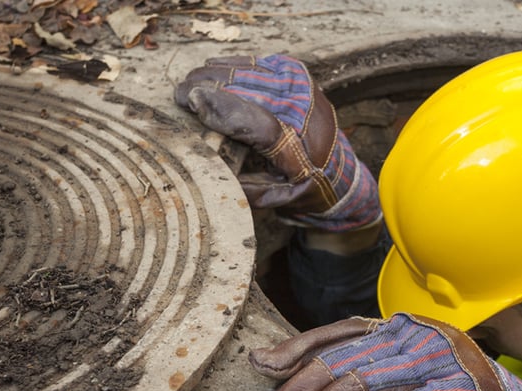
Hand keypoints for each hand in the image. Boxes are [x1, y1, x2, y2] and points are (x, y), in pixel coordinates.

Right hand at [175, 54, 380, 231]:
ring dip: (214, 75)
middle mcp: (303, 111)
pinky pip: (254, 63)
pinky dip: (230, 67)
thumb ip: (245, 187)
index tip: (191, 101)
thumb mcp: (276, 197)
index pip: (257, 123)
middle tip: (180, 95)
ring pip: (246, 71)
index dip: (221, 109)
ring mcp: (301, 86)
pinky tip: (212, 73)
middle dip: (207, 87)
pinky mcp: (296, 73)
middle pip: (245, 88)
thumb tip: (207, 169)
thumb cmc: (303, 187)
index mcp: (298, 149)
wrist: (340, 170)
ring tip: (192, 87)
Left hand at [249, 313, 521, 390]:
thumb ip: (346, 367)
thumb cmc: (439, 385)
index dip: (301, 348)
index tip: (263, 366)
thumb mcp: (393, 368)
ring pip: (389, 374)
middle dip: (314, 380)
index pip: (342, 331)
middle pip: (359, 354)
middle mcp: (421, 335)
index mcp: (400, 326)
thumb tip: (270, 369)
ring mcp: (449, 361)